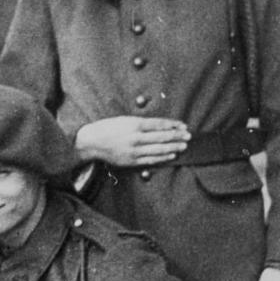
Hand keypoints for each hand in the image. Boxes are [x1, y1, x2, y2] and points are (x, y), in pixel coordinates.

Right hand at [74, 116, 190, 166]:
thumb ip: (141, 123)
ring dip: (173, 147)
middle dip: (177, 136)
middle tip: (188, 136)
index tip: (183, 125)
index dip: (173, 125)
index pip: (159, 124)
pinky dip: (163, 157)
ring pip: (159, 149)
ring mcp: (135, 151)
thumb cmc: (107, 128)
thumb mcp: (124, 120)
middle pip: (162, 137)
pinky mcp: (132, 160)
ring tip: (183, 146)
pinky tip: (171, 155)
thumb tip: (160, 126)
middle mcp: (136, 138)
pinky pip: (151, 159)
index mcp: (134, 125)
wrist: (91, 142)